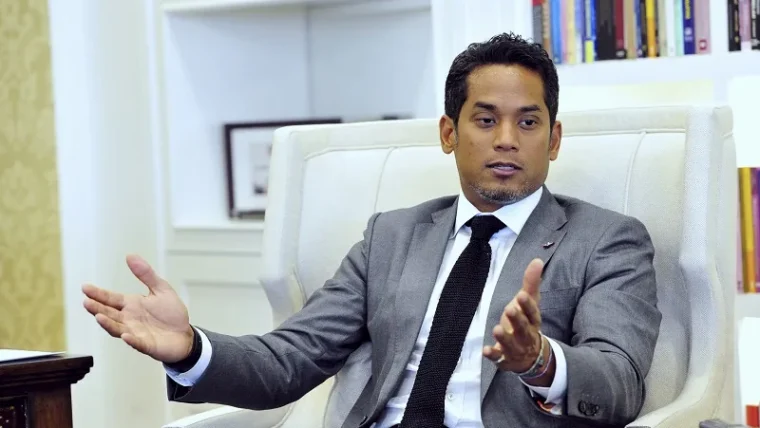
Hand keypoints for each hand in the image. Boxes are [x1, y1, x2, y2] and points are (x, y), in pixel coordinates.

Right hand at [82, 254, 193, 363]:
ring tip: (99, 316)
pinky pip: (137, 343)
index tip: (85, 287)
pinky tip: (126, 335)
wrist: (185, 335)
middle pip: (109, 313)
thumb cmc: (171, 313)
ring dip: (108, 323)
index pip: (111, 298)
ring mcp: (136, 333)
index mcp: (131, 305)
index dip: (98, 293)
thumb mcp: (161, 289)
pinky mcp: (147, 345)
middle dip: (97, 308)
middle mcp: (129, 319)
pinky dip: (131, 340)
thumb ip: (146, 274)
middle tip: (86, 302)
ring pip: (118, 328)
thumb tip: (130, 255)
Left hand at [483, 258, 543, 373]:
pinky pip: (499, 358)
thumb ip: (531, 283)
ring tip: (497, 329)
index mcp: (533, 321)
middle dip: (517, 320)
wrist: (531, 356)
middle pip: (523, 328)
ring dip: (504, 338)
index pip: (532, 313)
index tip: (522, 296)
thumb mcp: (529, 303)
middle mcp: (526, 335)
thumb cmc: (526, 323)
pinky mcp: (505, 358)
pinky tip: (485, 350)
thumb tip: (537, 260)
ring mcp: (516, 348)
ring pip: (511, 344)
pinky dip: (493, 354)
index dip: (528, 305)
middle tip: (509, 309)